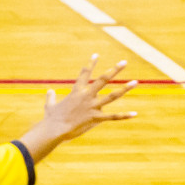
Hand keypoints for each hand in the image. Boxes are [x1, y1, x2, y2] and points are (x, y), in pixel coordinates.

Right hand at [16, 54, 136, 163]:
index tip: (96, 55)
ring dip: (124, 89)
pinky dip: (124, 115)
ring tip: (135, 82)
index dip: (90, 64)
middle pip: (103, 80)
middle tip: (124, 62)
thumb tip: (49, 91)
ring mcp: (92, 106)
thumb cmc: (51, 119)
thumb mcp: (50, 106)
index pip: (84, 74)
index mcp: (76, 92)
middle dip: (114, 70)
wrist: (54, 130)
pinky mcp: (95, 118)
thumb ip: (51, 97)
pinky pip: (113, 117)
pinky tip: (135, 114)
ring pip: (112, 96)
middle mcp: (86, 96)